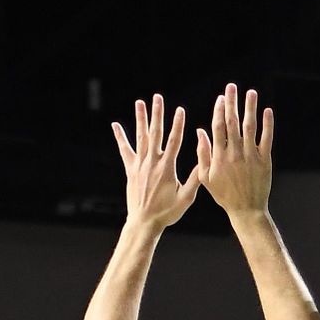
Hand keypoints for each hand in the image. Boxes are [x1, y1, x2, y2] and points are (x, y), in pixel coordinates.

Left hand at [113, 96, 199, 229]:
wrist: (144, 222)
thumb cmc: (167, 213)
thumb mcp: (186, 198)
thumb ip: (195, 180)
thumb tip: (204, 164)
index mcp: (167, 168)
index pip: (174, 141)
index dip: (178, 125)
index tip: (180, 110)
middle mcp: (152, 162)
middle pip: (156, 133)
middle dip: (157, 114)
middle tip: (158, 97)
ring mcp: (140, 165)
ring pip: (140, 137)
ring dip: (140, 119)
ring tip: (140, 103)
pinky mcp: (131, 170)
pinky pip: (125, 150)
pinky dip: (120, 137)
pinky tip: (115, 125)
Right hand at [196, 84, 272, 217]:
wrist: (247, 210)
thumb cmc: (225, 196)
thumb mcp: (207, 177)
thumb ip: (202, 153)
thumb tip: (200, 131)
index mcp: (219, 156)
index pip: (218, 127)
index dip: (219, 110)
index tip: (220, 97)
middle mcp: (235, 153)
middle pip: (232, 122)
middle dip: (232, 103)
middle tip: (232, 86)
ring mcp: (251, 157)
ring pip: (250, 127)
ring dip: (250, 108)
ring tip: (250, 93)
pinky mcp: (265, 161)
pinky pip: (266, 139)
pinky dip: (268, 124)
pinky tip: (267, 111)